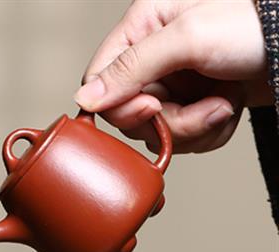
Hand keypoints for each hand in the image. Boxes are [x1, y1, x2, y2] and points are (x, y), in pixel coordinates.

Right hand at [74, 0, 269, 153]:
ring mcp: (175, 83)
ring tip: (223, 102)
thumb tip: (85, 98)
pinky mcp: (194, 104)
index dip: (120, 105)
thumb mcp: (188, 39)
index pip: (99, 80)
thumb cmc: (255, 27)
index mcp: (143, 27)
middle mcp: (153, 57)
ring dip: (194, 126)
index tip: (153, 107)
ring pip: (157, 130)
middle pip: (130, 114)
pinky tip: (227, 107)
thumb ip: (132, 67)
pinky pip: (183, 137)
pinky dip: (208, 130)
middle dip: (170, 120)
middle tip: (204, 104)